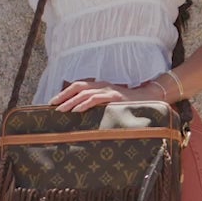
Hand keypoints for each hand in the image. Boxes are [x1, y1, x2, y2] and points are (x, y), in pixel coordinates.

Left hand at [48, 78, 169, 112]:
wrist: (149, 99)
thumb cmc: (128, 104)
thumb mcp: (110, 103)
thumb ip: (97, 106)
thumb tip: (81, 115)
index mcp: (99, 86)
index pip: (77, 86)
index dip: (64, 93)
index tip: (52, 102)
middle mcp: (102, 85)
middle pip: (77, 87)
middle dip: (63, 96)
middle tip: (52, 105)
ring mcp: (109, 90)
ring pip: (84, 93)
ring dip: (71, 101)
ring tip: (61, 109)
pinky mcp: (115, 97)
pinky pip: (96, 98)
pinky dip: (84, 104)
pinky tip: (76, 110)